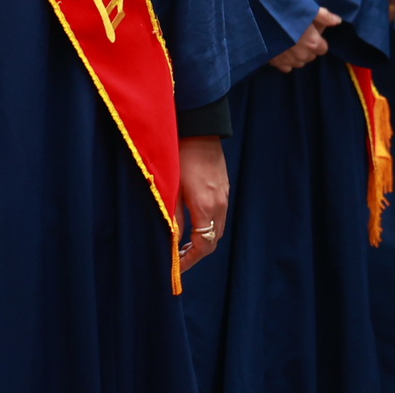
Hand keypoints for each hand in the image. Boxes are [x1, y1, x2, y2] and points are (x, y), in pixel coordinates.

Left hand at [177, 135, 228, 269]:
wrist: (200, 127)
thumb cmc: (181, 154)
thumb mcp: (172, 186)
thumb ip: (172, 215)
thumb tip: (170, 240)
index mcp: (206, 206)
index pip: (203, 246)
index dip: (189, 260)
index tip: (175, 268)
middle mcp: (220, 205)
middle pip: (212, 241)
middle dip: (196, 254)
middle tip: (177, 260)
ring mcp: (224, 196)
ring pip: (217, 229)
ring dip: (202, 240)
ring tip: (183, 245)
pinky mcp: (224, 188)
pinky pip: (219, 216)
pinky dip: (207, 226)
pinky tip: (193, 223)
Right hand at [269, 7, 341, 72]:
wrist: (258, 19)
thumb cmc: (284, 12)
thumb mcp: (306, 8)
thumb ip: (324, 16)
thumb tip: (337, 21)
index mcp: (313, 43)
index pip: (323, 48)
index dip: (318, 39)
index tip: (310, 32)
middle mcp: (302, 56)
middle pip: (311, 55)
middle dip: (307, 48)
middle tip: (298, 34)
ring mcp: (289, 61)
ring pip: (299, 62)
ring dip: (297, 55)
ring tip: (288, 41)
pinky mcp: (276, 63)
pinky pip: (286, 66)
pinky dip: (285, 60)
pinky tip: (280, 48)